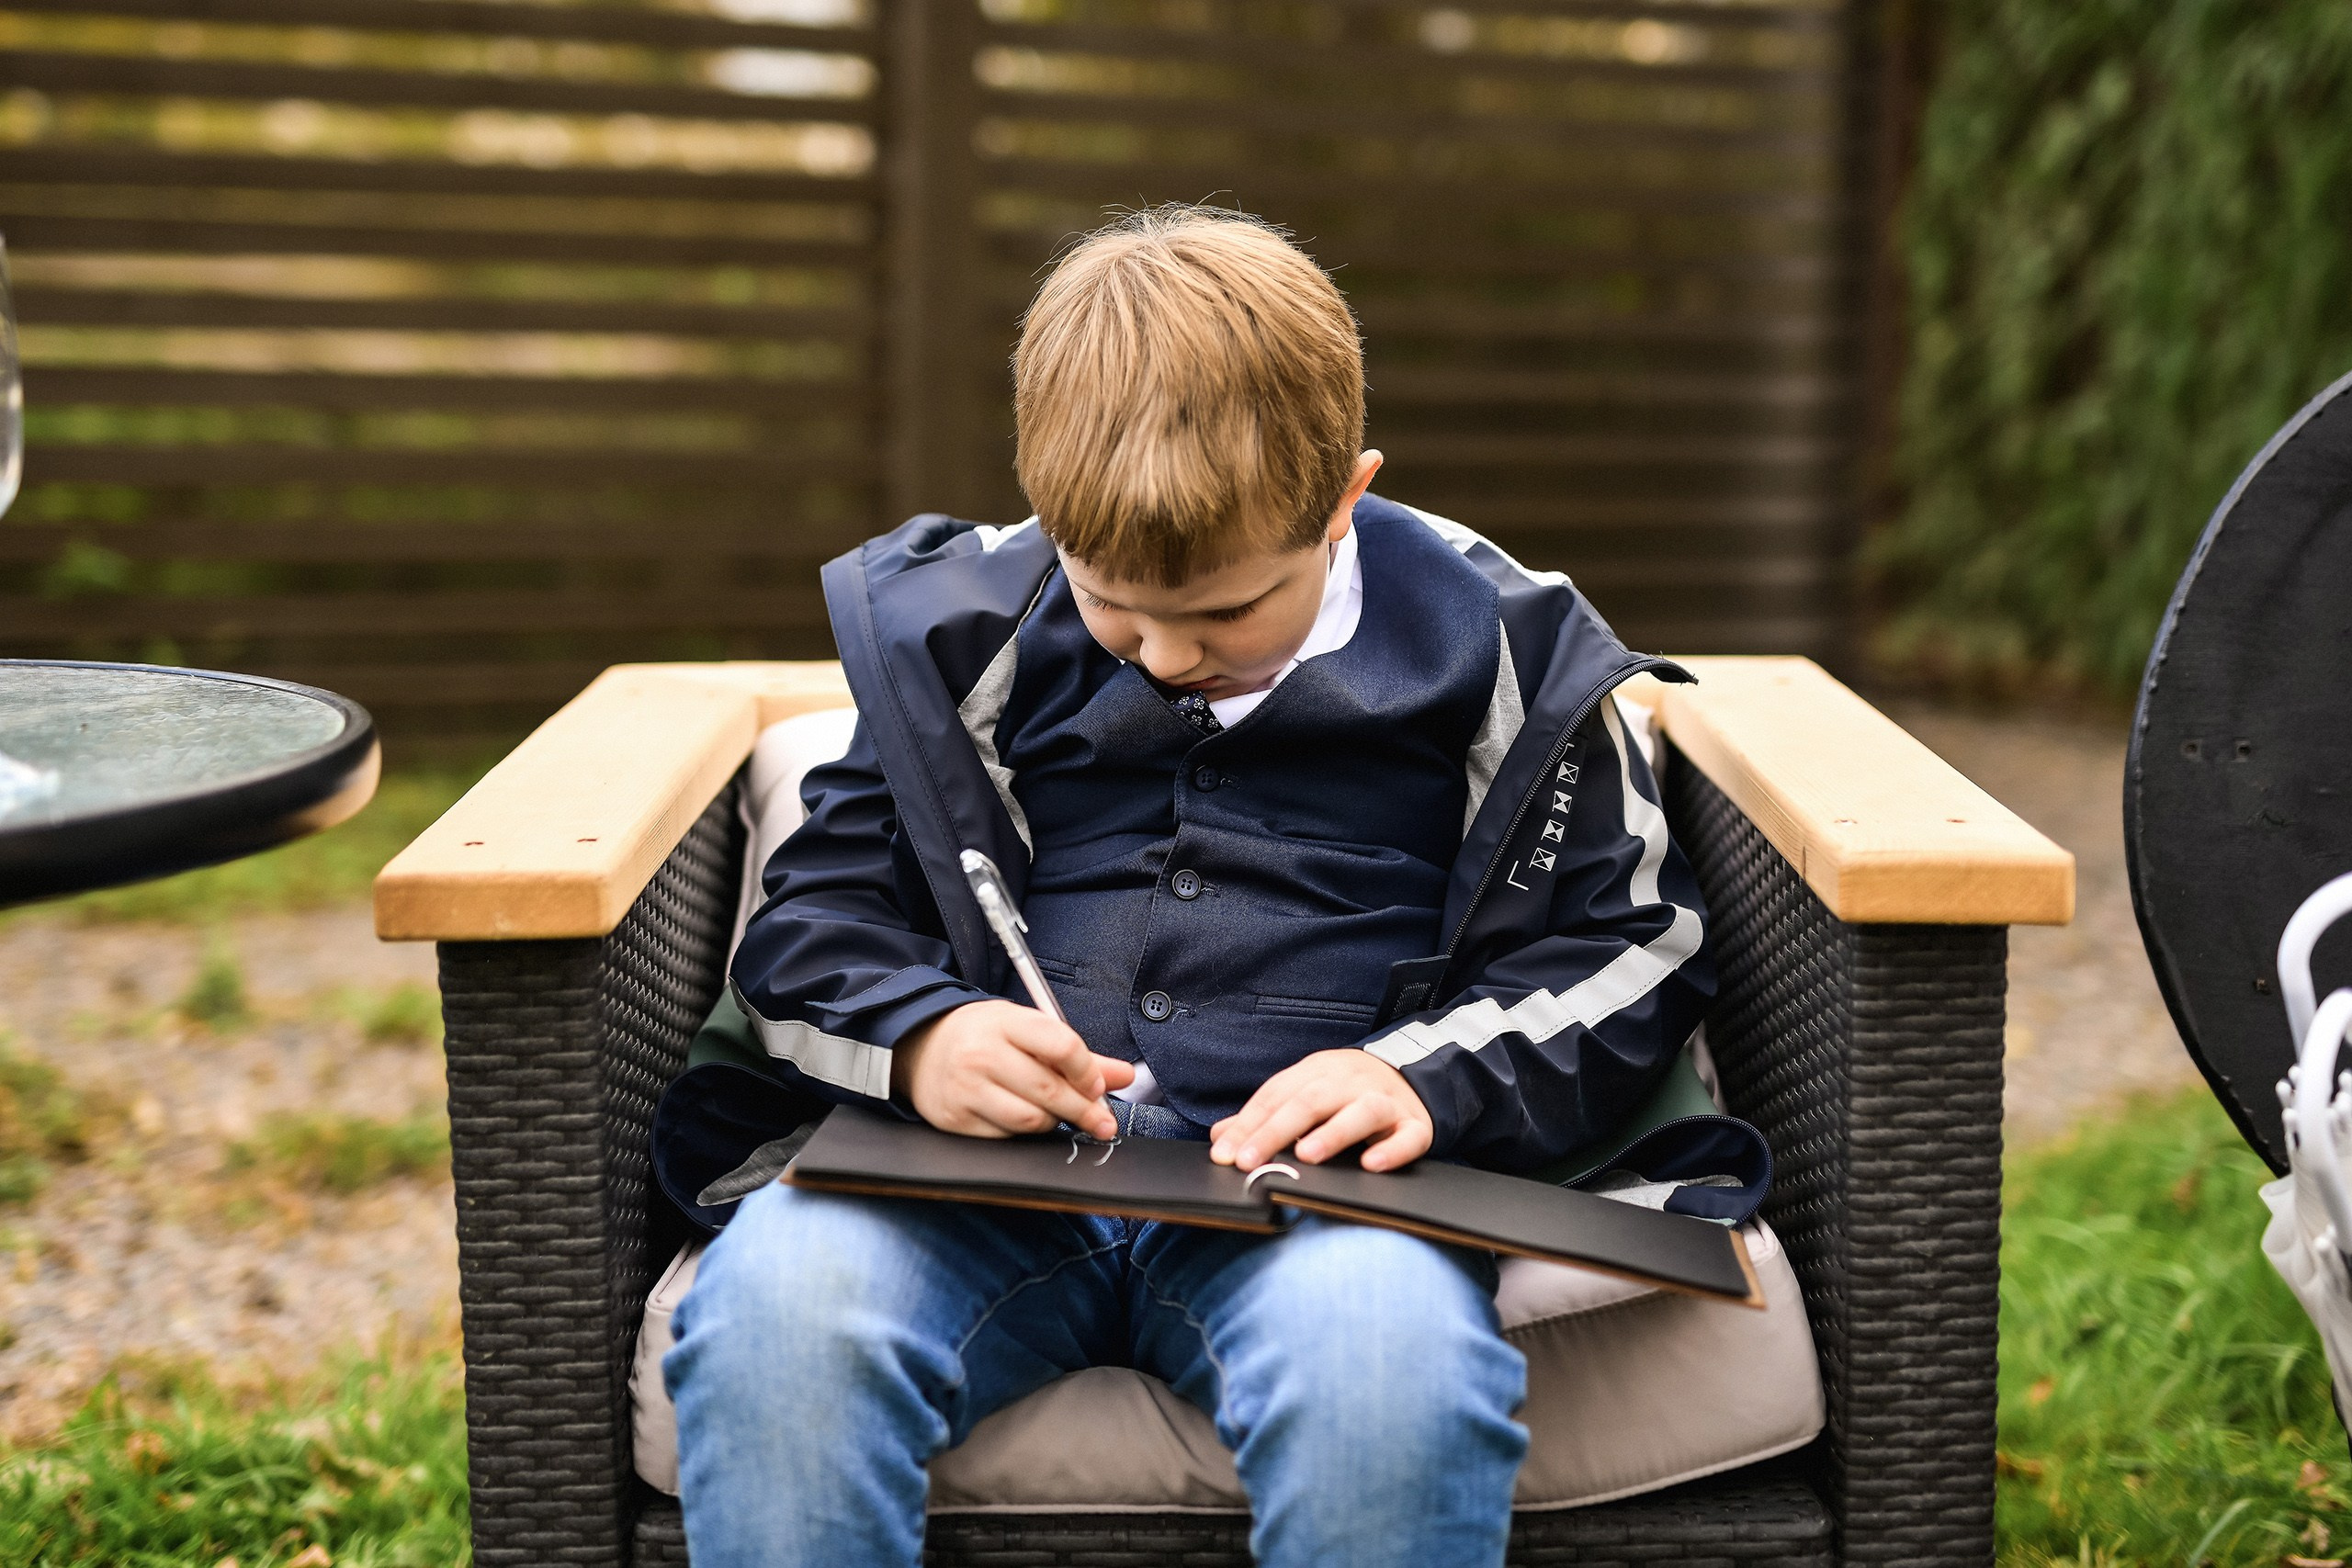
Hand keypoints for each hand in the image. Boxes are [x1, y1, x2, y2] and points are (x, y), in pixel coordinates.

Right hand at [892, 1000, 1133, 1140]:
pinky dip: (1023, 1134)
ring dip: (1053, 1122)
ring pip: (1029, 1120)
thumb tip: (1125, 1076)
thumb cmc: (985, 1036)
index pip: (1060, 1045)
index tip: (1098, 1086)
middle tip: (1103, 1123)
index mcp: (1005, 1022)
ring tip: (1057, 1114)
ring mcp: (965, 1089)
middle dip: (1084, 1110)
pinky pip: (1005, 1138)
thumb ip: (1076, 1055)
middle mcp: (981, 1054)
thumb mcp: (1025, 1029)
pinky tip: (1025, 1120)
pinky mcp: (955, 1120)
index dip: (1087, 1071)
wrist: (920, 1046)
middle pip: (1049, 1090)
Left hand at [1209, 1049, 1432, 1173]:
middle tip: (1249, 1160)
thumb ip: (1265, 1115)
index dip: (1248, 1124)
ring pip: (1361, 1112)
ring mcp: (1386, 1102)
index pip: (1277, 1095)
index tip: (1224, 1154)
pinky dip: (1391, 1150)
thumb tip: (1221, 1136)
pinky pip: (1407, 1137)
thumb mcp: (1305, 1092)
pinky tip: (1371, 1165)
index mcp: (1318, 1071)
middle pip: (1311, 1101)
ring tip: (1307, 1156)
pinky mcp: (1416, 1125)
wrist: (1414, 1075)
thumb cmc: (1347, 1092)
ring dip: (1333, 1133)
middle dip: (1276, 1131)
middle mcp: (1350, 1082)